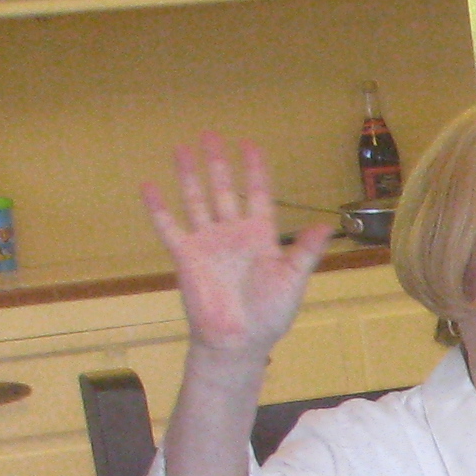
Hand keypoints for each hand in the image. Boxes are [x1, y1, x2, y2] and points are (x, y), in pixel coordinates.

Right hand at [141, 134, 329, 367]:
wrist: (239, 340)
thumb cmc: (270, 313)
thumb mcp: (293, 279)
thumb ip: (306, 250)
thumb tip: (327, 225)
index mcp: (260, 237)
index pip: (258, 196)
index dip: (255, 171)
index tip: (250, 145)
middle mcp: (233, 234)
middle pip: (225, 190)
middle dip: (219, 163)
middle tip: (211, 134)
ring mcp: (208, 242)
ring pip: (197, 200)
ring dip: (189, 175)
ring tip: (182, 147)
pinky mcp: (186, 255)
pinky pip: (169, 226)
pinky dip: (158, 207)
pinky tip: (148, 186)